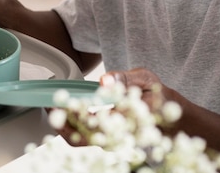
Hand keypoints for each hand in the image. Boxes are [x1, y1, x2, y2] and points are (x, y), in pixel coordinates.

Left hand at [53, 68, 176, 145]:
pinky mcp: (104, 139)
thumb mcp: (145, 78)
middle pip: (86, 138)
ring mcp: (111, 140)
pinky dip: (68, 126)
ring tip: (50, 107)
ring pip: (82, 141)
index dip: (80, 113)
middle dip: (64, 123)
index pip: (101, 122)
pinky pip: (82, 138)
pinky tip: (59, 110)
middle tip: (51, 105)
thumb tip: (104, 81)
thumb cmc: (156, 94)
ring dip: (62, 125)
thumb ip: (125, 78)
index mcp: (131, 121)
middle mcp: (120, 136)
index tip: (66, 102)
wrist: (168, 113)